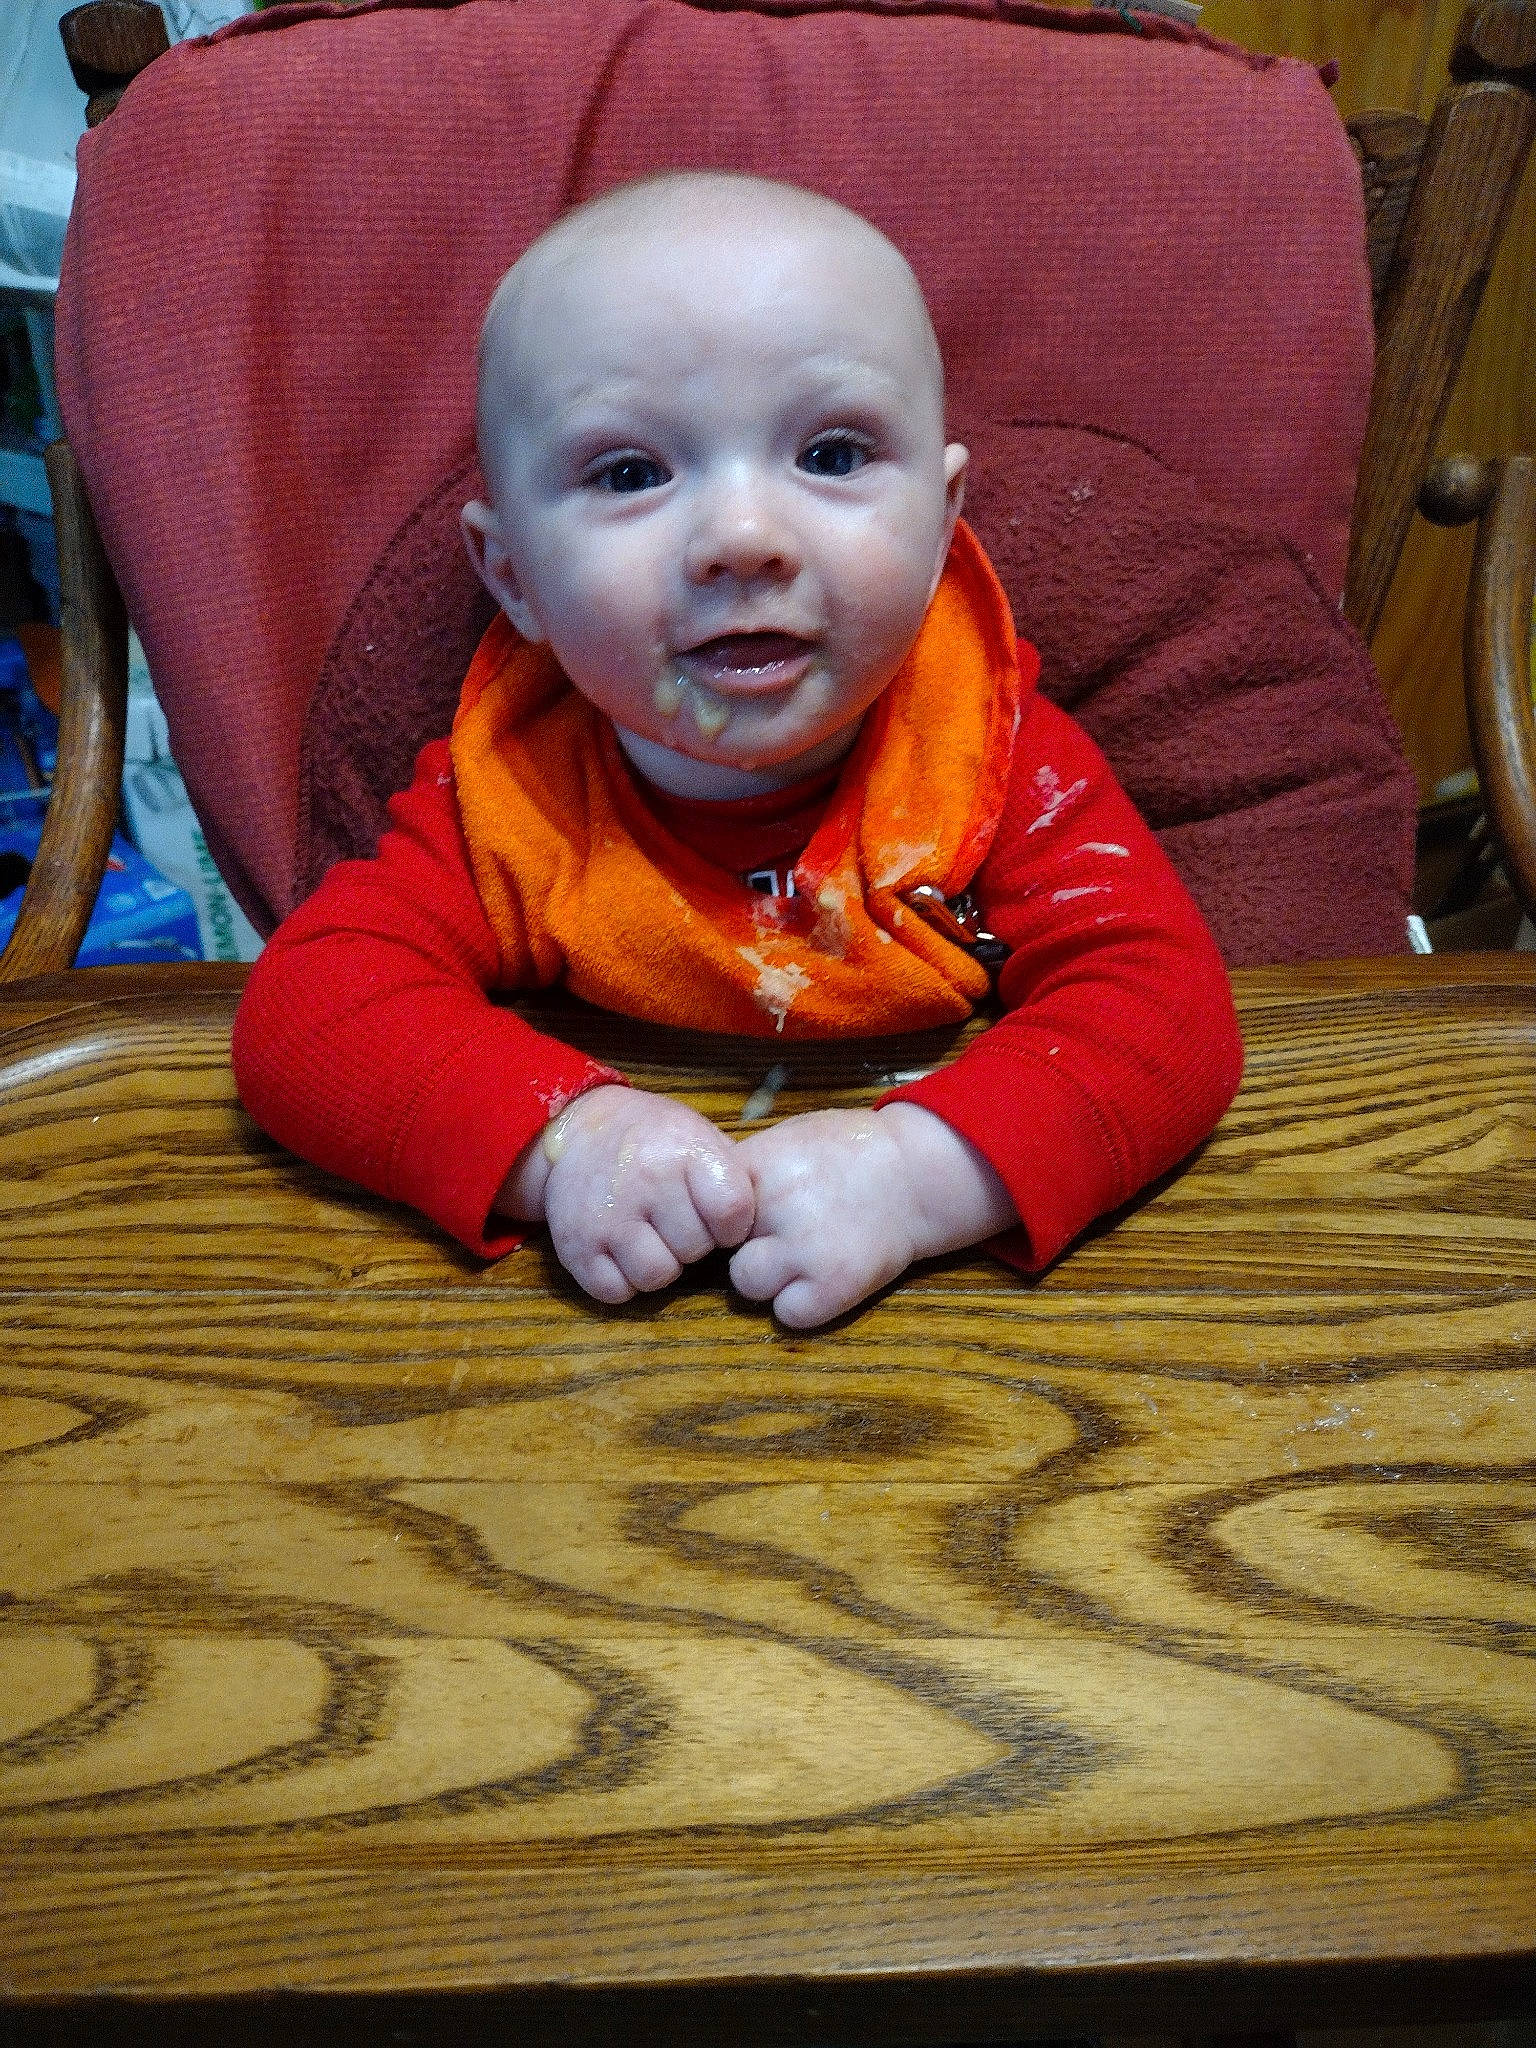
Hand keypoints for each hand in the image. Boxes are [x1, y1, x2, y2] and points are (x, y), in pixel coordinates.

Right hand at [497, 1085, 753, 1303]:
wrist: (577, 1128)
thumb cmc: (653, 1138)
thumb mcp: (698, 1135)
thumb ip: (729, 1178)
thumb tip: (762, 1229)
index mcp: (687, 1151)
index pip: (733, 1213)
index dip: (732, 1225)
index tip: (718, 1216)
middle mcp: (647, 1182)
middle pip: (696, 1251)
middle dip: (691, 1242)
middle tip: (672, 1218)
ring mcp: (608, 1217)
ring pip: (657, 1277)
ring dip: (658, 1265)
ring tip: (648, 1235)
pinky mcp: (576, 1246)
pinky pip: (615, 1291)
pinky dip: (622, 1280)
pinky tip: (621, 1250)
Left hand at [729, 1102, 1015, 1327]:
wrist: (916, 1173)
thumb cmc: (849, 1152)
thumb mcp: (788, 1139)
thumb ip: (747, 1171)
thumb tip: (698, 1199)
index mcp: (760, 1166)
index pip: (702, 1205)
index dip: (718, 1213)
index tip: (741, 1213)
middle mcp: (776, 1208)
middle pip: (718, 1247)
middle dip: (743, 1243)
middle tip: (779, 1231)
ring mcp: (805, 1250)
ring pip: (746, 1284)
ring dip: (768, 1275)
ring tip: (801, 1254)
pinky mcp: (834, 1287)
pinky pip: (788, 1313)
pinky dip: (802, 1302)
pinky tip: (820, 1277)